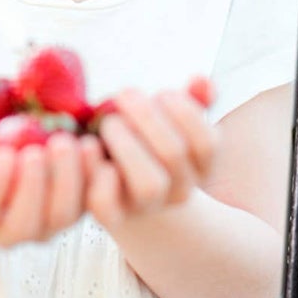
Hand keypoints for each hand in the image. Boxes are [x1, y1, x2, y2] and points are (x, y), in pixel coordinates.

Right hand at [0, 130, 95, 247]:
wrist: (6, 162)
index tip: (3, 153)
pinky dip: (96, 179)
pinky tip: (93, 146)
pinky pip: (91, 205)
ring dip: (69, 180)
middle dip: (34, 186)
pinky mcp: (77, 212)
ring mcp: (47, 226)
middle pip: (24, 223)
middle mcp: (11, 233)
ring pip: (62, 217)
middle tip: (40, 148)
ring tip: (68, 141)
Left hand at [82, 76, 218, 230]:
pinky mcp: (113, 216)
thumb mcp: (171, 119)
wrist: (122, 185)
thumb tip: (201, 81)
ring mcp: (146, 206)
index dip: (186, 112)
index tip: (162, 93)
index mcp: (200, 167)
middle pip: (174, 155)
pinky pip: (107, 207)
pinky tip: (90, 146)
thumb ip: (191, 100)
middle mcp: (179, 190)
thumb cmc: (148, 139)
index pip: (207, 143)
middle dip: (147, 118)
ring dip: (127, 146)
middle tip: (124, 94)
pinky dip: (98, 177)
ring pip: (149, 185)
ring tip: (109, 121)